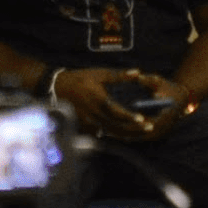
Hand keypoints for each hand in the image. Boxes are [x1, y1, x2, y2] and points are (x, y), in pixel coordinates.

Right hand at [55, 68, 193, 142]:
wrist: (58, 88)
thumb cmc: (80, 79)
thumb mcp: (99, 74)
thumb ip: (119, 76)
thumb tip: (138, 73)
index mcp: (97, 99)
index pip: (116, 111)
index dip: (129, 117)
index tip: (142, 119)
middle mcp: (93, 113)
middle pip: (116, 126)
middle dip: (134, 129)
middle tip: (149, 128)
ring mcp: (88, 122)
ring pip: (110, 132)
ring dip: (127, 133)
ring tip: (142, 133)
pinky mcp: (85, 126)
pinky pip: (102, 133)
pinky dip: (115, 134)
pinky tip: (127, 134)